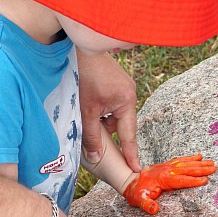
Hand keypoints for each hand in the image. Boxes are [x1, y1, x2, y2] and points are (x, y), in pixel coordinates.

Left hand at [78, 51, 138, 171]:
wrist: (80, 46)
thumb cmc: (84, 76)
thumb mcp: (86, 111)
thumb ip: (91, 136)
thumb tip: (94, 158)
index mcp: (127, 101)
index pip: (129, 135)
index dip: (131, 153)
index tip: (137, 170)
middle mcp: (130, 93)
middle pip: (120, 123)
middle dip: (106, 129)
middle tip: (91, 130)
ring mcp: (124, 86)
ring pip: (113, 113)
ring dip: (100, 117)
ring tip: (84, 111)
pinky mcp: (116, 81)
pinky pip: (111, 103)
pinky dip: (100, 108)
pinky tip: (87, 102)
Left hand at [123, 154, 216, 214]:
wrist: (129, 181)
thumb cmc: (136, 193)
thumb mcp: (139, 201)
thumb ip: (147, 205)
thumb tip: (155, 209)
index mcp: (163, 179)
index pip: (181, 180)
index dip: (193, 181)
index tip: (205, 180)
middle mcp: (166, 170)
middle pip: (186, 169)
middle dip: (201, 169)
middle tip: (214, 168)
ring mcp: (167, 166)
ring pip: (185, 163)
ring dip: (199, 163)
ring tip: (212, 162)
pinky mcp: (167, 165)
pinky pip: (181, 160)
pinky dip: (190, 158)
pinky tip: (199, 156)